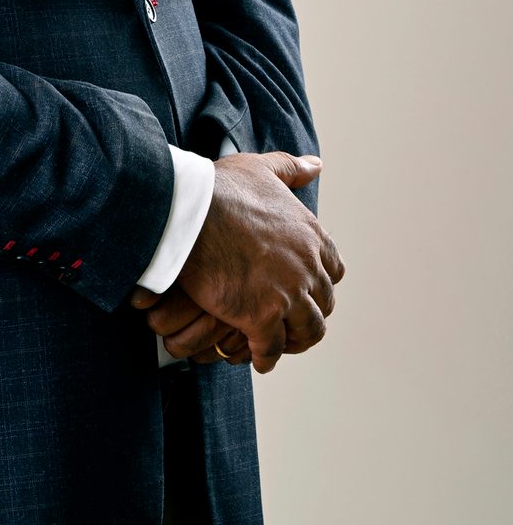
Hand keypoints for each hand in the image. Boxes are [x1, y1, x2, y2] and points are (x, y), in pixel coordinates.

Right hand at [131, 152, 342, 374]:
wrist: (189, 212)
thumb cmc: (220, 189)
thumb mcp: (261, 168)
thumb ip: (290, 169)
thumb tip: (316, 165)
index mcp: (310, 235)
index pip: (333, 269)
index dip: (319, 282)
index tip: (306, 289)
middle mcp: (306, 266)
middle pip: (323, 303)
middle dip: (309, 314)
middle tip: (292, 322)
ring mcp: (287, 294)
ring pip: (307, 331)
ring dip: (294, 341)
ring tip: (279, 346)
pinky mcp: (260, 316)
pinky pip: (272, 348)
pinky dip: (266, 357)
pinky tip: (257, 359)